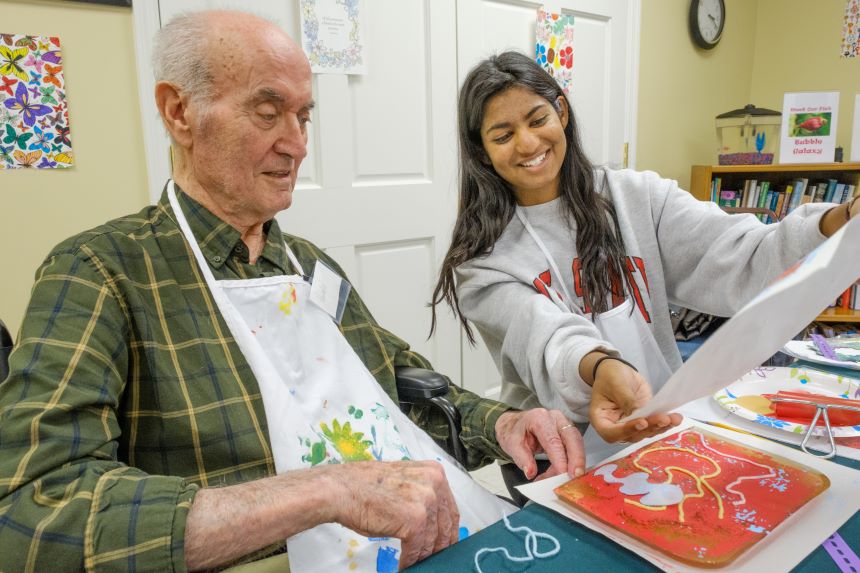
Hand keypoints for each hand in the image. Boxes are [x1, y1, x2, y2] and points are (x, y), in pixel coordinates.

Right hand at [326, 460, 458, 569]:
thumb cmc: (365, 487)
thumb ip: (422, 494)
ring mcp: (426, 501)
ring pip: (432, 540)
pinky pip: (418, 549)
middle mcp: (434, 483)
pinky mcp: (415, 521)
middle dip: (438, 546)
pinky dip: (411, 561)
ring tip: (415, 563)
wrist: (342, 489)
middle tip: (432, 558)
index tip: (445, 544)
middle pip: (446, 525)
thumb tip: (433, 519)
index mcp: (434, 471)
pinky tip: (404, 565)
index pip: (450, 509)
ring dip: (423, 556)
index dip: (448, 531)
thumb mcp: (404, 482)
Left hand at [494, 408, 584, 480]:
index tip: (563, 473)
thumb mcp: (511, 444)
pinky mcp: (568, 432)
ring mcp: (564, 423)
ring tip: (566, 480)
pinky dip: (570, 462)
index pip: (553, 440)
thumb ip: (521, 458)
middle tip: (576, 477)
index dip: (560, 458)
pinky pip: (574, 447)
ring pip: (576, 443)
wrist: (515, 424)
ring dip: (574, 463)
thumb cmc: (514, 431)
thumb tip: (530, 472)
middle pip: (572, 437)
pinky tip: (561, 474)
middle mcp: (555, 418)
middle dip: (577, 458)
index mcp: (539, 418)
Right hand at [589, 359, 682, 442]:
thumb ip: (627, 400)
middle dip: (649, 428)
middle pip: (632, 435)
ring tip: (673, 418)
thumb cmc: (610, 376)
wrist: (617, 371)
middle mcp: (615, 427)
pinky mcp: (644, 419)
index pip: (611, 433)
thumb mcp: (616, 384)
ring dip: (661, 427)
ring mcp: (631, 424)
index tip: (642, 422)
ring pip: (646, 433)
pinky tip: (676, 418)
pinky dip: (665, 423)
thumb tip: (641, 416)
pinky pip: (654, 425)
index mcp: (601, 419)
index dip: (627, 431)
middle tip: (663, 418)